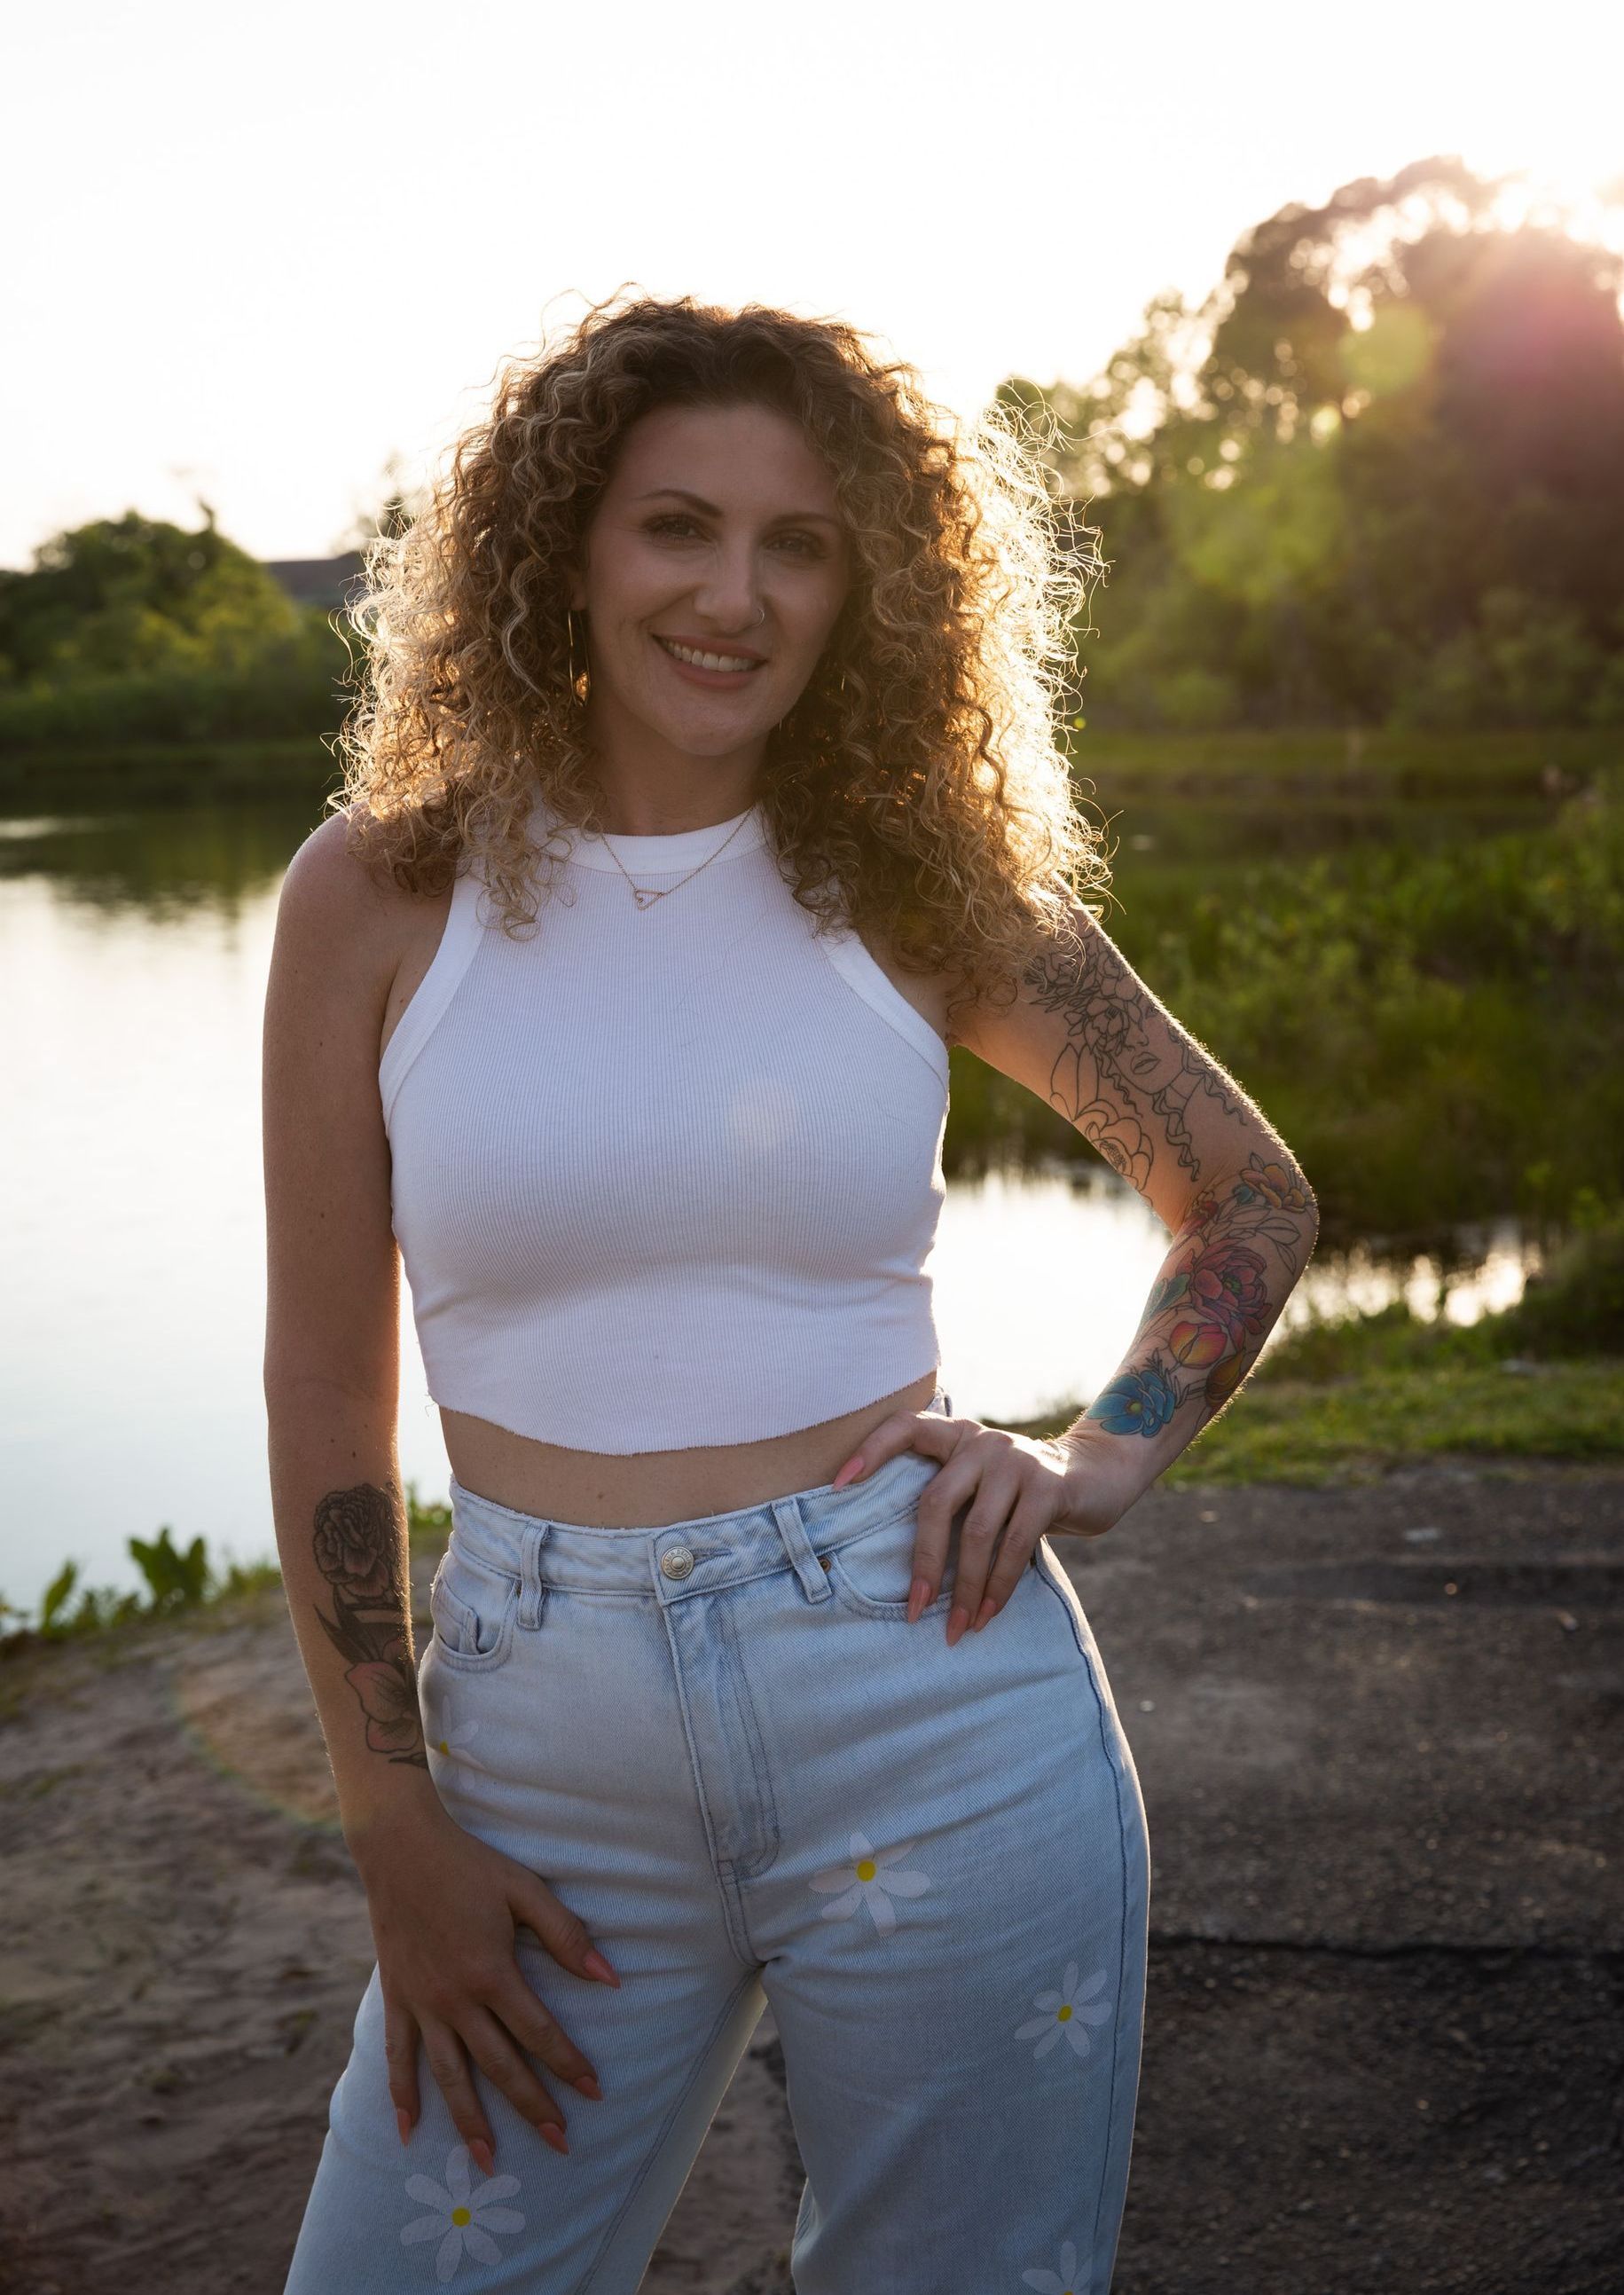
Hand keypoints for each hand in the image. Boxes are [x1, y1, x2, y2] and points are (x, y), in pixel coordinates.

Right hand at [349, 1797, 619, 2171]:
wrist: (401, 1848)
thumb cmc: (470, 1865)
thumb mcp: (524, 1889)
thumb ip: (566, 1935)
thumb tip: (611, 1979)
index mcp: (491, 1973)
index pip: (539, 2033)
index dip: (569, 2065)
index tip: (594, 2093)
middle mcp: (456, 1999)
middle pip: (499, 2066)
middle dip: (533, 2107)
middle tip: (560, 2144)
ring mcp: (422, 2003)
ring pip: (449, 2076)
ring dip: (470, 2121)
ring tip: (489, 2161)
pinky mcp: (397, 1999)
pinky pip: (397, 2058)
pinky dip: (401, 2096)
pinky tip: (409, 2131)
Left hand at [830, 1406, 1139, 1645]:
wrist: (1097, 1475)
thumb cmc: (1020, 1490)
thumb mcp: (981, 1480)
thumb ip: (949, 1494)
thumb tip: (903, 1561)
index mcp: (956, 1435)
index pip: (905, 1427)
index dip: (870, 1450)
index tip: (838, 1485)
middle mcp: (981, 1442)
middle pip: (937, 1503)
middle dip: (924, 1562)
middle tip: (915, 1609)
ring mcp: (1016, 1461)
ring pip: (977, 1533)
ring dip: (966, 1589)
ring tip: (956, 1628)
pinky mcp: (1049, 1487)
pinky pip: (1016, 1546)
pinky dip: (999, 1588)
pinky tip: (988, 1616)